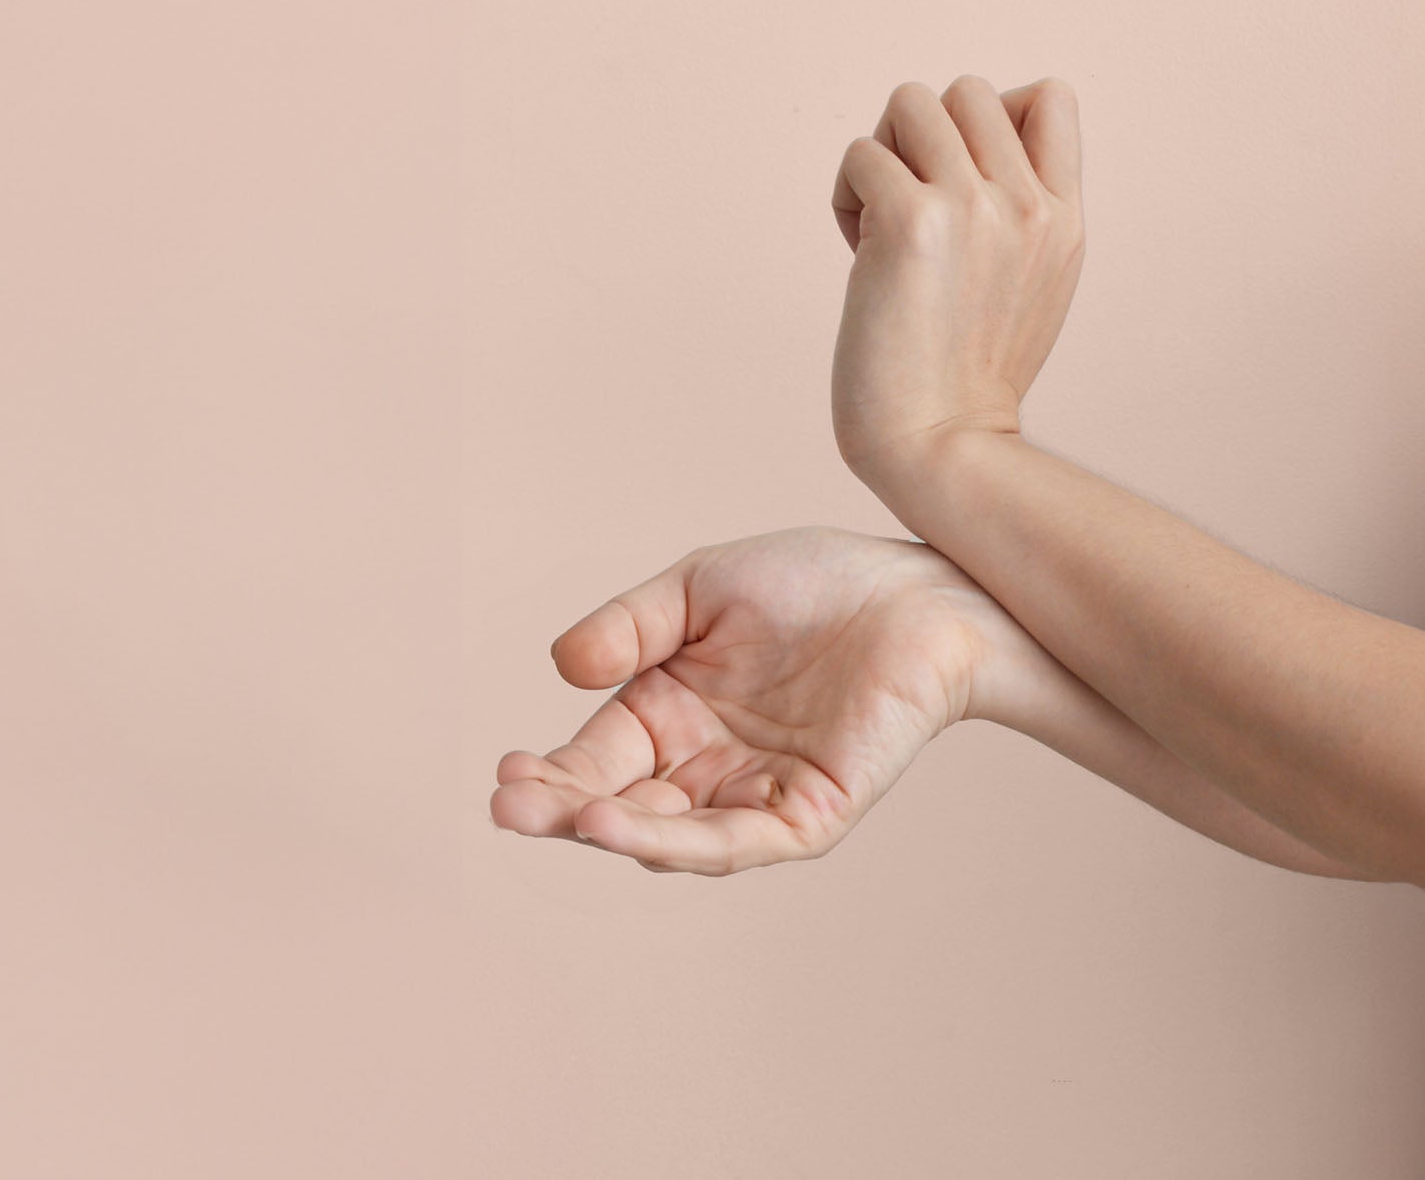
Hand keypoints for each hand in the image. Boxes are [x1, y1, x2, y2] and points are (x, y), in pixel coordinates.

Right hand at [490, 527, 1035, 874]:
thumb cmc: (815, 582)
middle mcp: (702, 765)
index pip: (593, 759)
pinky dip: (677, 841)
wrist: (919, 590)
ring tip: (566, 819)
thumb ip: (630, 627)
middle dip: (561, 812)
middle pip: (616, 806)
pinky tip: (623, 826)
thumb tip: (562, 669)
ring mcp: (752, 796)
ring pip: (667, 835)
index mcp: (667, 713)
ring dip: (613, 833)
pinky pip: (732, 839)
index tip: (505, 777)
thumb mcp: (700, 589)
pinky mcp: (805, 816)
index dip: (548, 775)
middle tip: (507, 808)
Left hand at [828, 75, 1085, 478]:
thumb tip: (963, 143)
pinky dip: (846, 196)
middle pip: (964, 91)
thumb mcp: (1031, 283)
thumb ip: (1018, 212)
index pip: (1049, 96)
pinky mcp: (911, 222)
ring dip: (881, 156)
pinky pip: (861, 154)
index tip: (961, 185)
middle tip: (909, 212)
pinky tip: (858, 255)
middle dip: (921, 139)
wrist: (938, 444)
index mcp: (1065, 217)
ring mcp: (974, 208)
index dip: (991, 119)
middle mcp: (1028, 204)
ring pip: (910, 102)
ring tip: (880, 225)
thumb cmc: (964, 376)